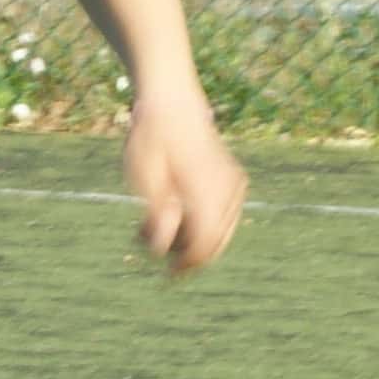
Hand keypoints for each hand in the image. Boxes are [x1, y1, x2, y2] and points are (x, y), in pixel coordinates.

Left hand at [124, 96, 247, 276]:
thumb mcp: (143, 176)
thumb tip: (163, 249)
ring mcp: (234, 184)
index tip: (168, 275)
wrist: (173, 102)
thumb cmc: (152, 137)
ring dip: (192, 238)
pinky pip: (223, 215)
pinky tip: (174, 211)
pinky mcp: (235, 181)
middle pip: (216, 242)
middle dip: (187, 254)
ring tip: (154, 224)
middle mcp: (227, 189)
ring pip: (221, 231)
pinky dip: (202, 222)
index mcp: (205, 188)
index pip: (205, 243)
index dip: (187, 265)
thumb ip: (155, 215)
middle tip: (154, 247)